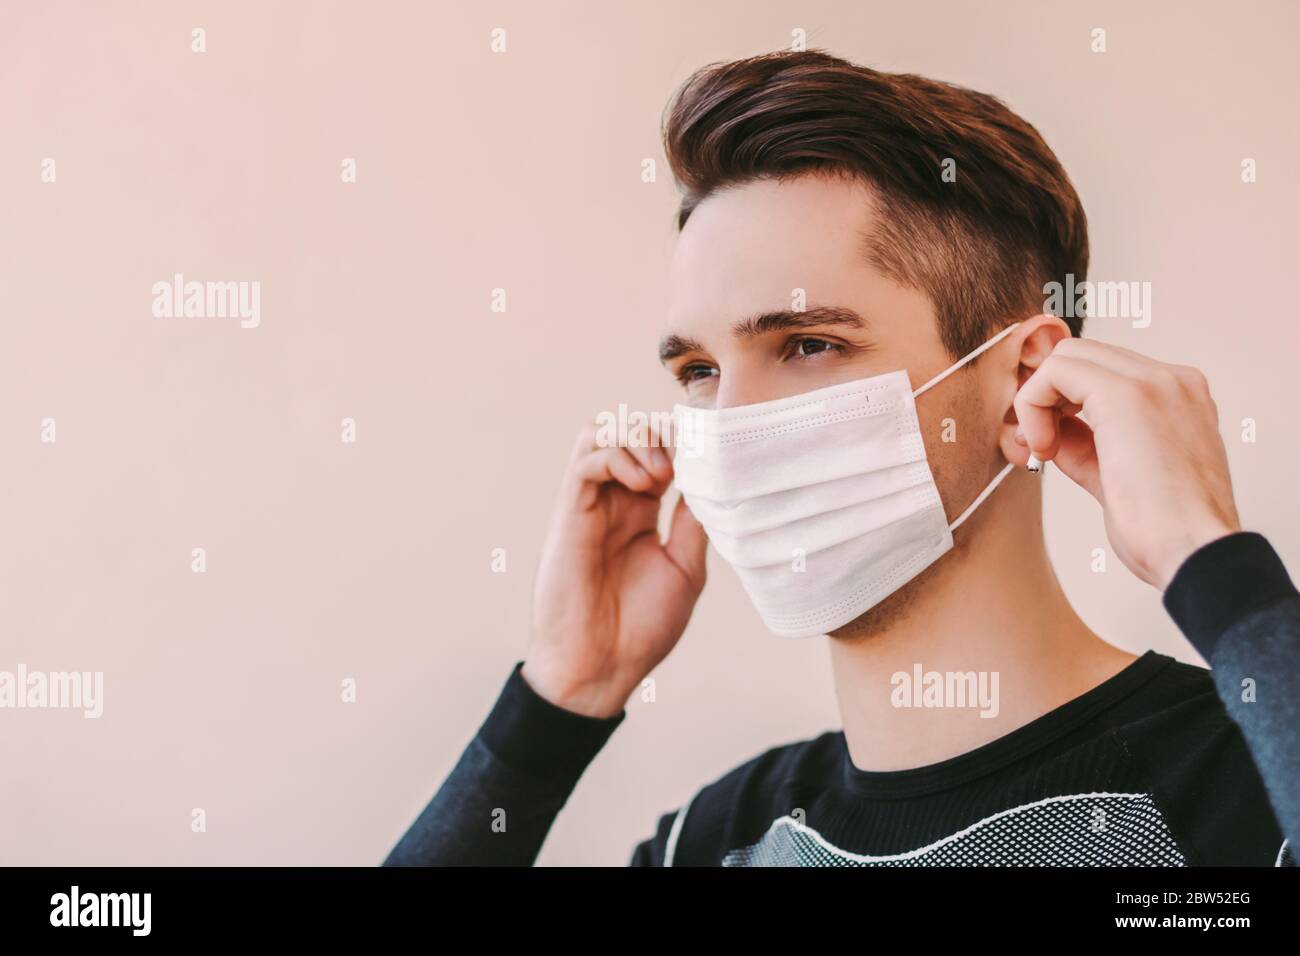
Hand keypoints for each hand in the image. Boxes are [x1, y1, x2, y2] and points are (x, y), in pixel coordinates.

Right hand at [522, 422, 707, 717]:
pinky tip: (642, 484)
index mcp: (642, 513)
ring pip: (602, 432)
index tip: (708, 460)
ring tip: (661, 475)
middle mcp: (615, 502)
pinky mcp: (569, 512)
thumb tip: (711, 482)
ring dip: (637, 438)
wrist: (601, 665)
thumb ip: (693, 522)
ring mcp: (590, 504)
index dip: (682, 444)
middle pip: (630, 431)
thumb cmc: (641, 627)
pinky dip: (616, 455)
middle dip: (661, 435)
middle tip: (682, 468)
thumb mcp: (685, 568)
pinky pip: (585, 459)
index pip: (658, 451)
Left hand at [1013, 330, 1240, 589]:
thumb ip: (1084, 444)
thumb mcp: (1114, 476)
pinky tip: (1045, 449)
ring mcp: (1156, 381)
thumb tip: (1046, 428)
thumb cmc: (1164, 532)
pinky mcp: (1127, 394)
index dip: (1062, 401)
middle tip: (1041, 445)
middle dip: (1047, 395)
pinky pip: (1055, 371)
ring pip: (1066, 355)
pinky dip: (1033, 406)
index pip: (1103, 371)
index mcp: (1179, 397)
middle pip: (1082, 355)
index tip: (1050, 445)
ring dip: (1038, 400)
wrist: (1194, 555)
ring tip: (1046, 450)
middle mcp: (1173, 380)